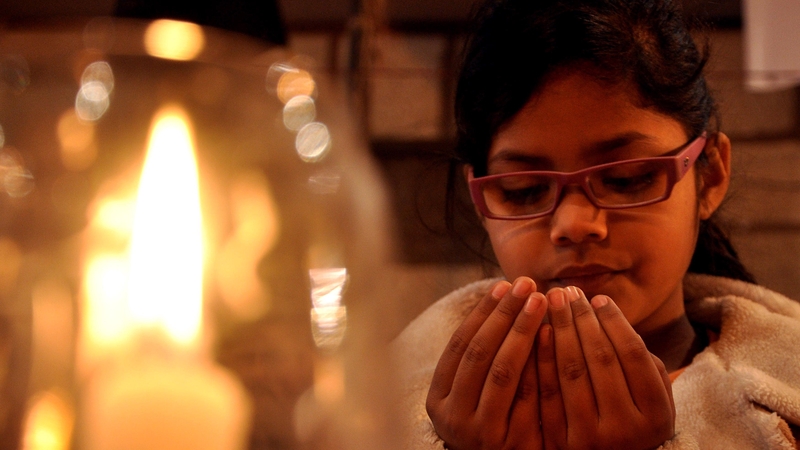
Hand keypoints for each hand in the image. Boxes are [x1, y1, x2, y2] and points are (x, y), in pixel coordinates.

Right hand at [426, 277, 548, 449]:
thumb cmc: (490, 422)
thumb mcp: (470, 395)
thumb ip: (478, 358)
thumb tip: (502, 296)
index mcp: (438, 400)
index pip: (458, 346)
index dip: (481, 313)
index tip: (502, 285)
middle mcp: (455, 417)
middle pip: (480, 354)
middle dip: (504, 314)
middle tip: (527, 284)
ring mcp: (484, 433)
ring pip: (504, 371)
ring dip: (523, 330)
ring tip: (542, 300)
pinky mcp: (516, 443)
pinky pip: (531, 395)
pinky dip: (542, 361)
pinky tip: (554, 334)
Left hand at [536, 287, 674, 449]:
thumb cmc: (633, 422)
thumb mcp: (653, 400)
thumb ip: (642, 364)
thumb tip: (608, 315)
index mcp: (656, 415)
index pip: (633, 355)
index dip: (615, 322)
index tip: (598, 298)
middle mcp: (626, 429)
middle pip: (601, 359)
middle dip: (582, 319)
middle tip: (568, 291)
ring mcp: (592, 439)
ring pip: (573, 372)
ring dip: (560, 330)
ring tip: (551, 303)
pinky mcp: (561, 444)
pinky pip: (547, 393)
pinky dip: (542, 358)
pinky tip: (539, 332)